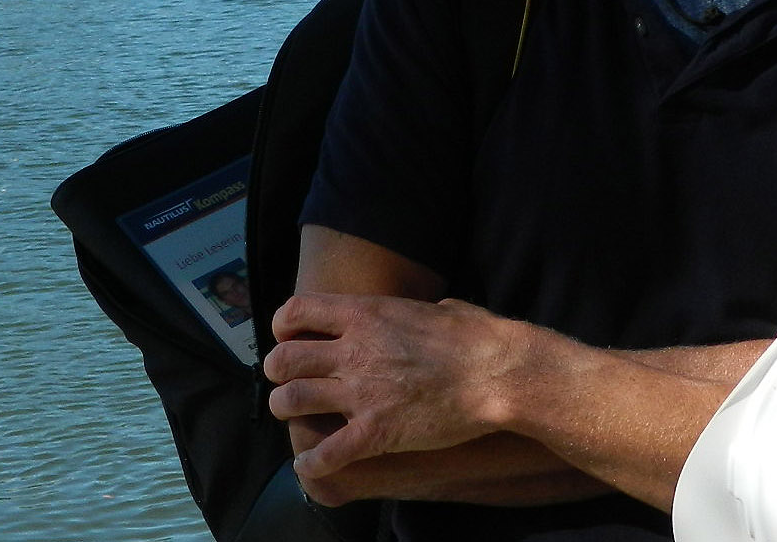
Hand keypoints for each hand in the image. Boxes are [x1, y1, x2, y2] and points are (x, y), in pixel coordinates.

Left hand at [264, 292, 541, 482]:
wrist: (499, 374)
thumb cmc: (479, 338)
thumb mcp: (443, 308)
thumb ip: (423, 310)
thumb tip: (436, 310)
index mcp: (366, 315)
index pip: (296, 311)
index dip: (283, 327)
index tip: (290, 338)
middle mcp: (354, 351)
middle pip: (283, 359)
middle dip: (277, 372)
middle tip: (287, 380)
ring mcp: (362, 392)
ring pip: (291, 400)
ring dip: (285, 410)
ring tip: (293, 417)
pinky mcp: (377, 431)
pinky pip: (326, 453)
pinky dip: (311, 464)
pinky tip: (309, 467)